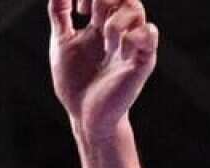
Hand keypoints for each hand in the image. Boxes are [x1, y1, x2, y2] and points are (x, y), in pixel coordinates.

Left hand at [49, 0, 158, 139]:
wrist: (84, 115)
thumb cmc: (75, 81)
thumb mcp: (62, 43)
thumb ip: (60, 14)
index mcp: (102, 24)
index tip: (80, 11)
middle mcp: (121, 30)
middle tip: (90, 16)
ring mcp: (133, 44)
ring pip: (135, 10)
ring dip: (114, 22)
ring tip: (104, 45)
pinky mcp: (142, 61)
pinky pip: (149, 34)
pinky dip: (133, 35)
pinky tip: (118, 50)